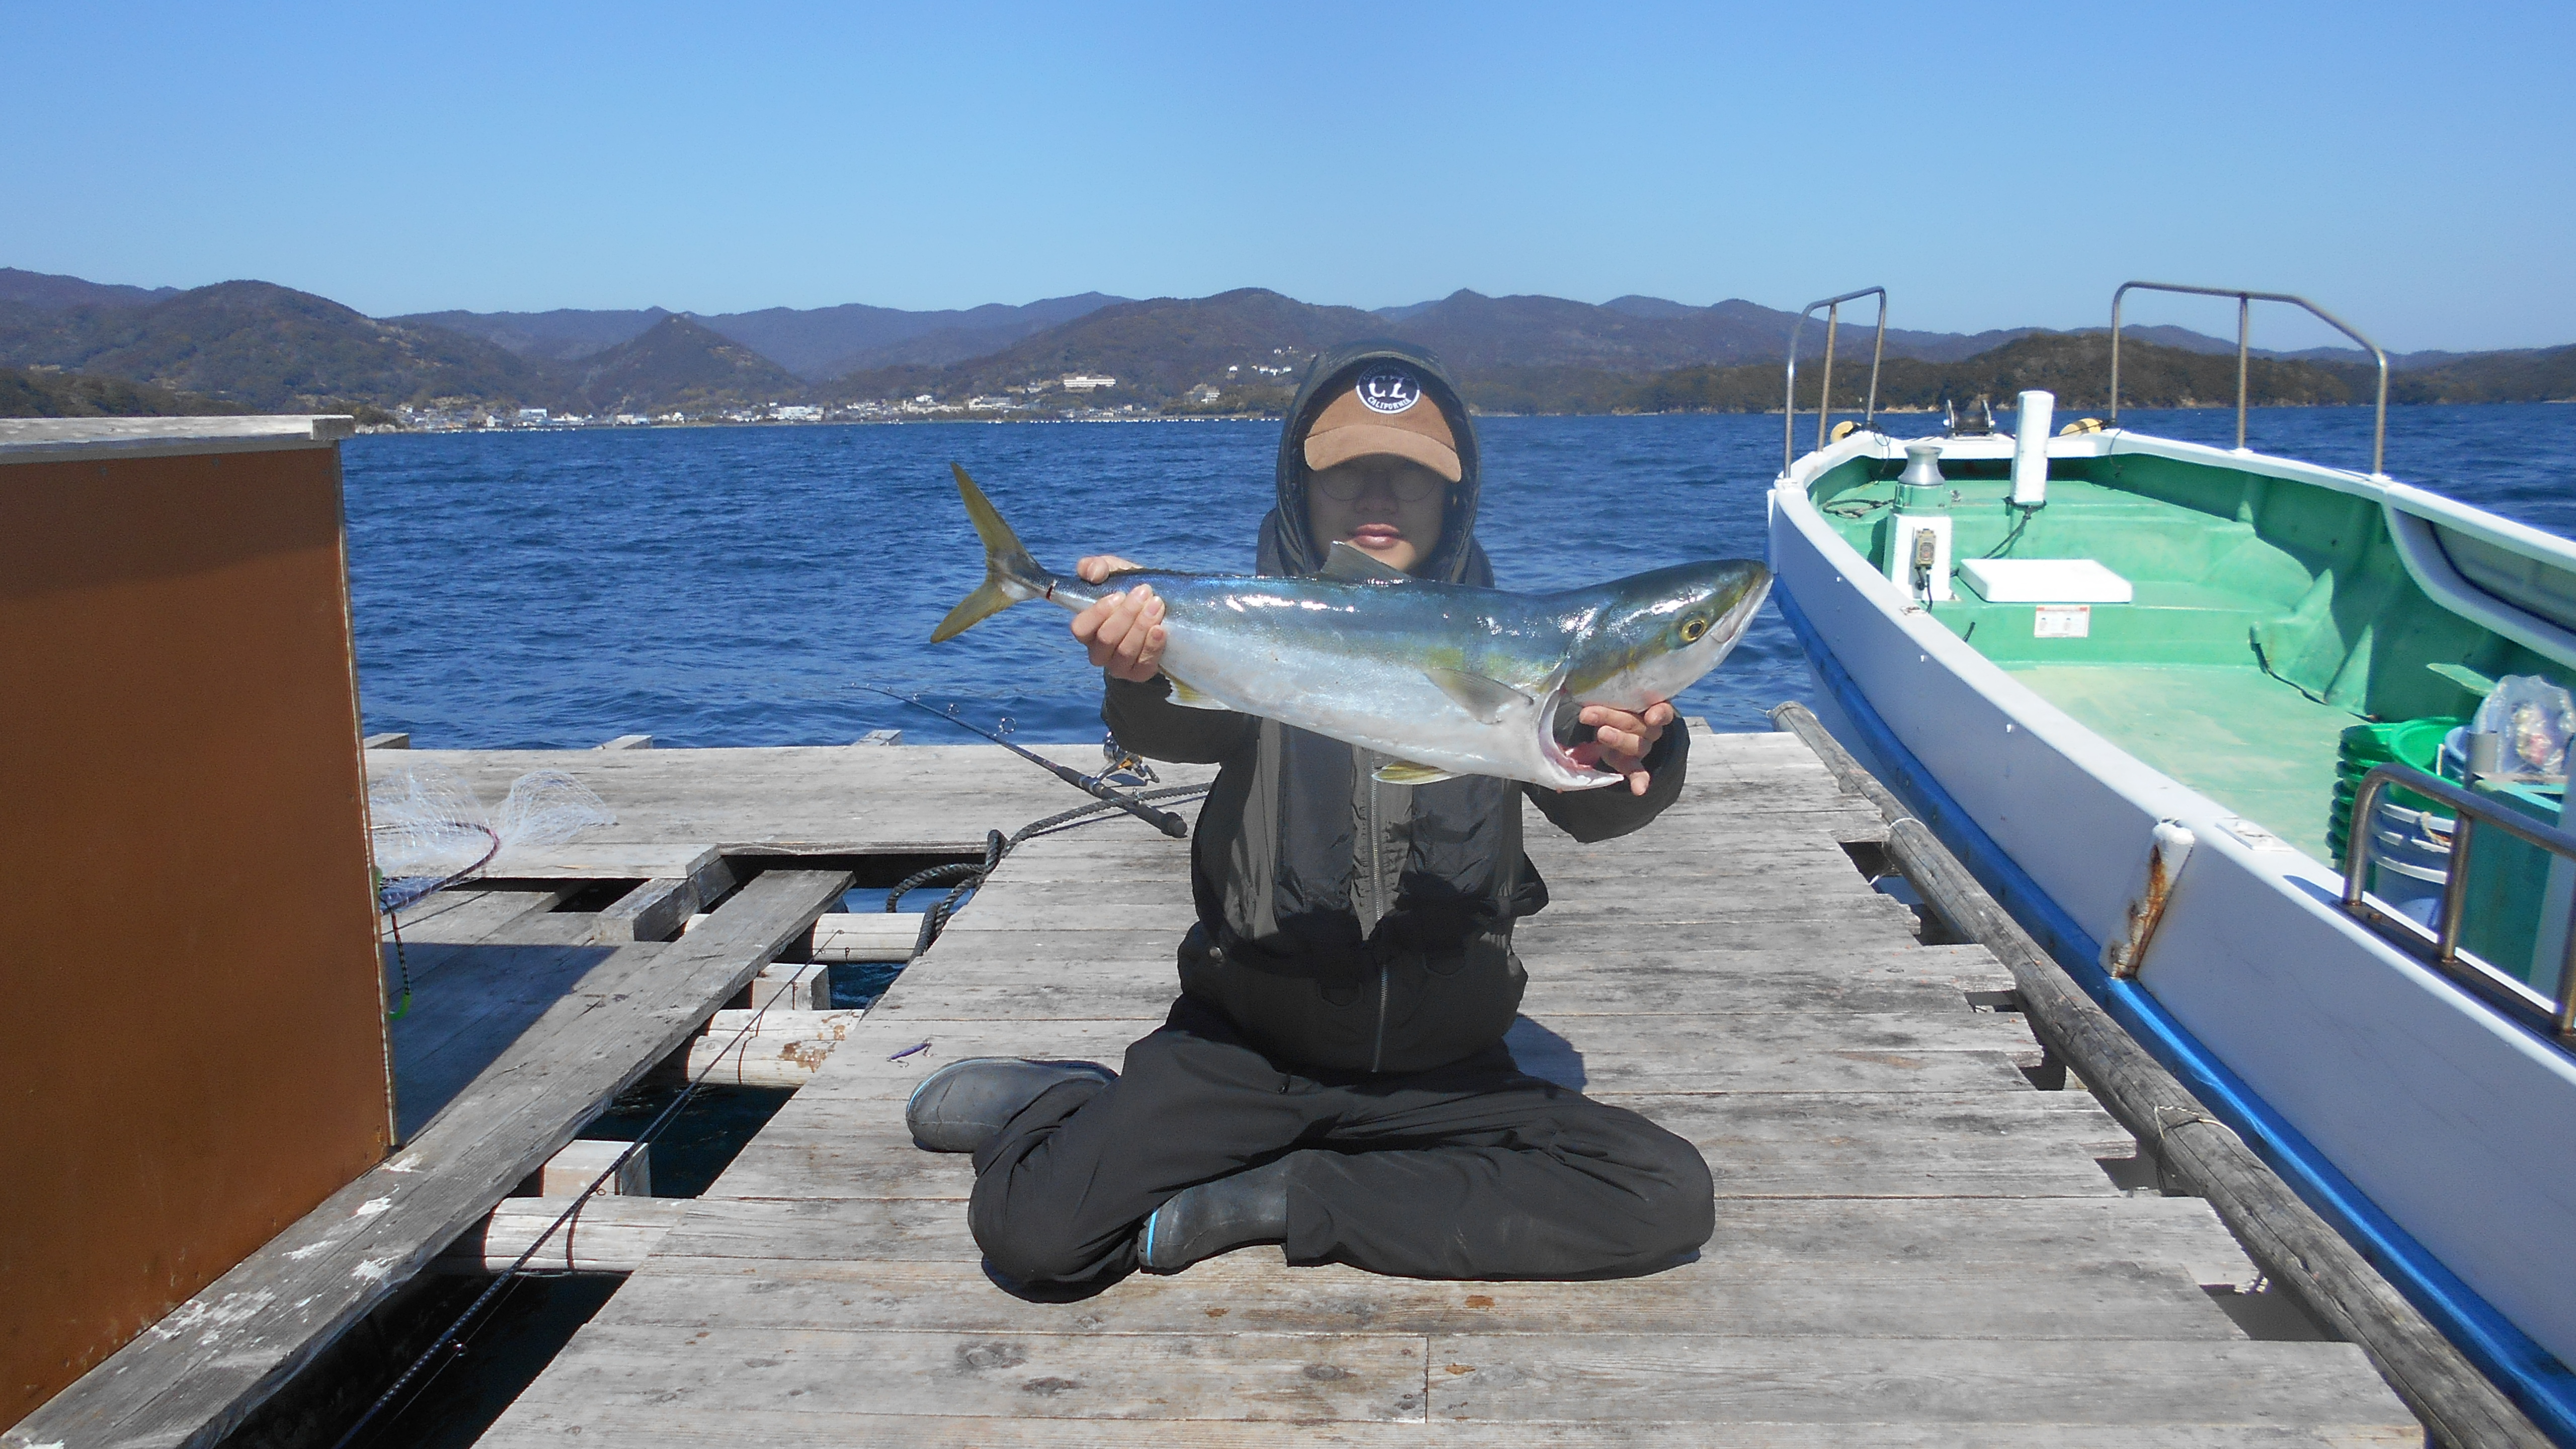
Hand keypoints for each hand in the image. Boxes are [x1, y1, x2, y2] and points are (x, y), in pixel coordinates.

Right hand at [1069, 554, 1164, 682]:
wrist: (1158, 612)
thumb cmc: (1130, 592)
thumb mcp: (1115, 573)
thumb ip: (1097, 567)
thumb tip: (1094, 573)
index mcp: (1087, 629)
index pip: (1080, 628)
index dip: (1098, 612)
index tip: (1119, 594)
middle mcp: (1098, 651)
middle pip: (1106, 638)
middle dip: (1127, 614)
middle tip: (1145, 592)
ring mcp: (1118, 666)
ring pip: (1125, 652)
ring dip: (1141, 626)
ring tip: (1157, 605)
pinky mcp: (1139, 674)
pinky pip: (1143, 665)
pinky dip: (1152, 646)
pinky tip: (1161, 630)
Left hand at [1570, 701, 1673, 795]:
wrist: (1616, 723)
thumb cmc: (1617, 704)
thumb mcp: (1616, 695)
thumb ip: (1607, 692)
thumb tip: (1575, 683)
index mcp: (1652, 708)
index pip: (1663, 710)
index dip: (1659, 714)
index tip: (1651, 715)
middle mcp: (1650, 729)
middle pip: (1636, 725)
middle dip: (1611, 718)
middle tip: (1589, 714)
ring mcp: (1642, 747)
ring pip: (1634, 745)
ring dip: (1617, 740)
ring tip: (1600, 734)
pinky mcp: (1632, 762)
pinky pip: (1638, 772)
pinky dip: (1639, 781)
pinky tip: (1639, 790)